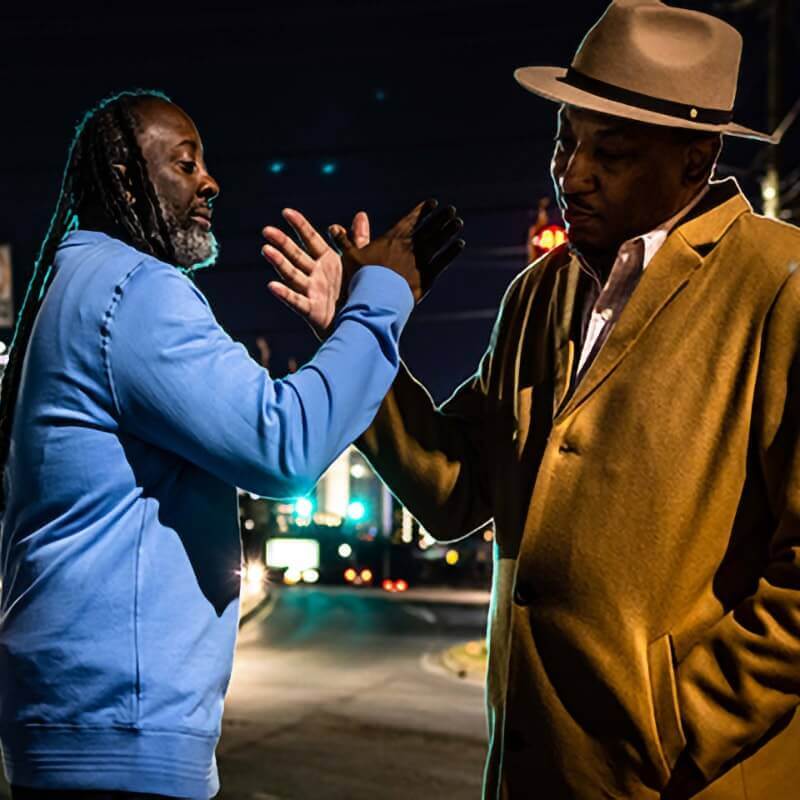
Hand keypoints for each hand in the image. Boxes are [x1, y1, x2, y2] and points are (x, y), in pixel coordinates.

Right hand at [262, 208, 350, 337]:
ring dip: (279, 263)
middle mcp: (316, 274)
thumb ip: (358, 240)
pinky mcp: (312, 311)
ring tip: (266, 250)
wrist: (362, 324)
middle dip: (282, 242)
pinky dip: (285, 294)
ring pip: (292, 275)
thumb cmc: (358, 293)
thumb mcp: (359, 263)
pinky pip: (297, 302)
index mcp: (327, 261)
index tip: (286, 212)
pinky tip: (272, 286)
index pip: (310, 239)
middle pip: (296, 255)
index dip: (299, 225)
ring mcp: (312, 292)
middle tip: (267, 230)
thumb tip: (361, 214)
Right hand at [329, 199, 463, 302]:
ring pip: (438, 242)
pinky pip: (442, 261)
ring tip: (458, 222)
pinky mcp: (427, 277)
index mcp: (392, 240)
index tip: (432, 203)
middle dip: (440, 218)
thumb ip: (345, 241)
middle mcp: (409, 247)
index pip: (410, 220)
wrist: (376, 299)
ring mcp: (420, 262)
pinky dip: (451, 252)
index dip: (422, 211)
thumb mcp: (351, 258)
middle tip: (451, 210)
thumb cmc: (361, 279)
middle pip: (428, 228)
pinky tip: (460, 244)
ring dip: (448, 231)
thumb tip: (332, 227)